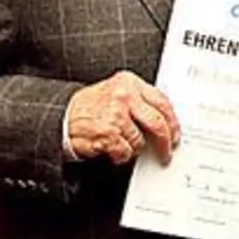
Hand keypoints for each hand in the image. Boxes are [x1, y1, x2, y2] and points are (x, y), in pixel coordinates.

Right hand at [66, 70, 180, 164]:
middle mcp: (124, 97)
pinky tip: (114, 150)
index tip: (175, 133)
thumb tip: (164, 117)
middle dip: (165, 141)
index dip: (172, 121)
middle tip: (166, 151)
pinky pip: (126, 151)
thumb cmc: (90, 106)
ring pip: (141, 141)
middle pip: (158, 122)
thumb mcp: (116, 91)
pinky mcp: (108, 133)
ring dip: (135, 148)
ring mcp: (116, 115)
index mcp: (130, 83)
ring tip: (124, 144)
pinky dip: (122, 156)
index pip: (162, 102)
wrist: (63, 115)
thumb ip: (139, 99)